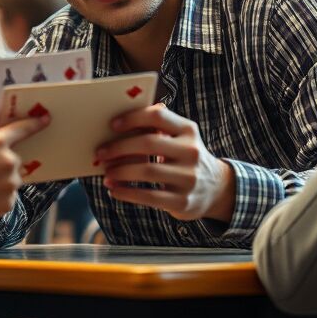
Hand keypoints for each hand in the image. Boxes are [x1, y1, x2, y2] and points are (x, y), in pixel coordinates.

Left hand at [96, 103, 235, 222]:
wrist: (216, 188)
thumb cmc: (185, 157)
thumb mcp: (181, 138)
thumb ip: (159, 125)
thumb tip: (121, 119)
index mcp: (188, 130)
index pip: (158, 116)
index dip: (133, 118)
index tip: (112, 125)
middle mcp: (191, 152)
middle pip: (148, 144)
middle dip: (119, 148)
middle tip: (100, 153)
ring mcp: (188, 177)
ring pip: (146, 171)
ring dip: (120, 171)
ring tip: (106, 173)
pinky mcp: (182, 201)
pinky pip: (149, 196)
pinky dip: (127, 192)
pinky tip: (114, 190)